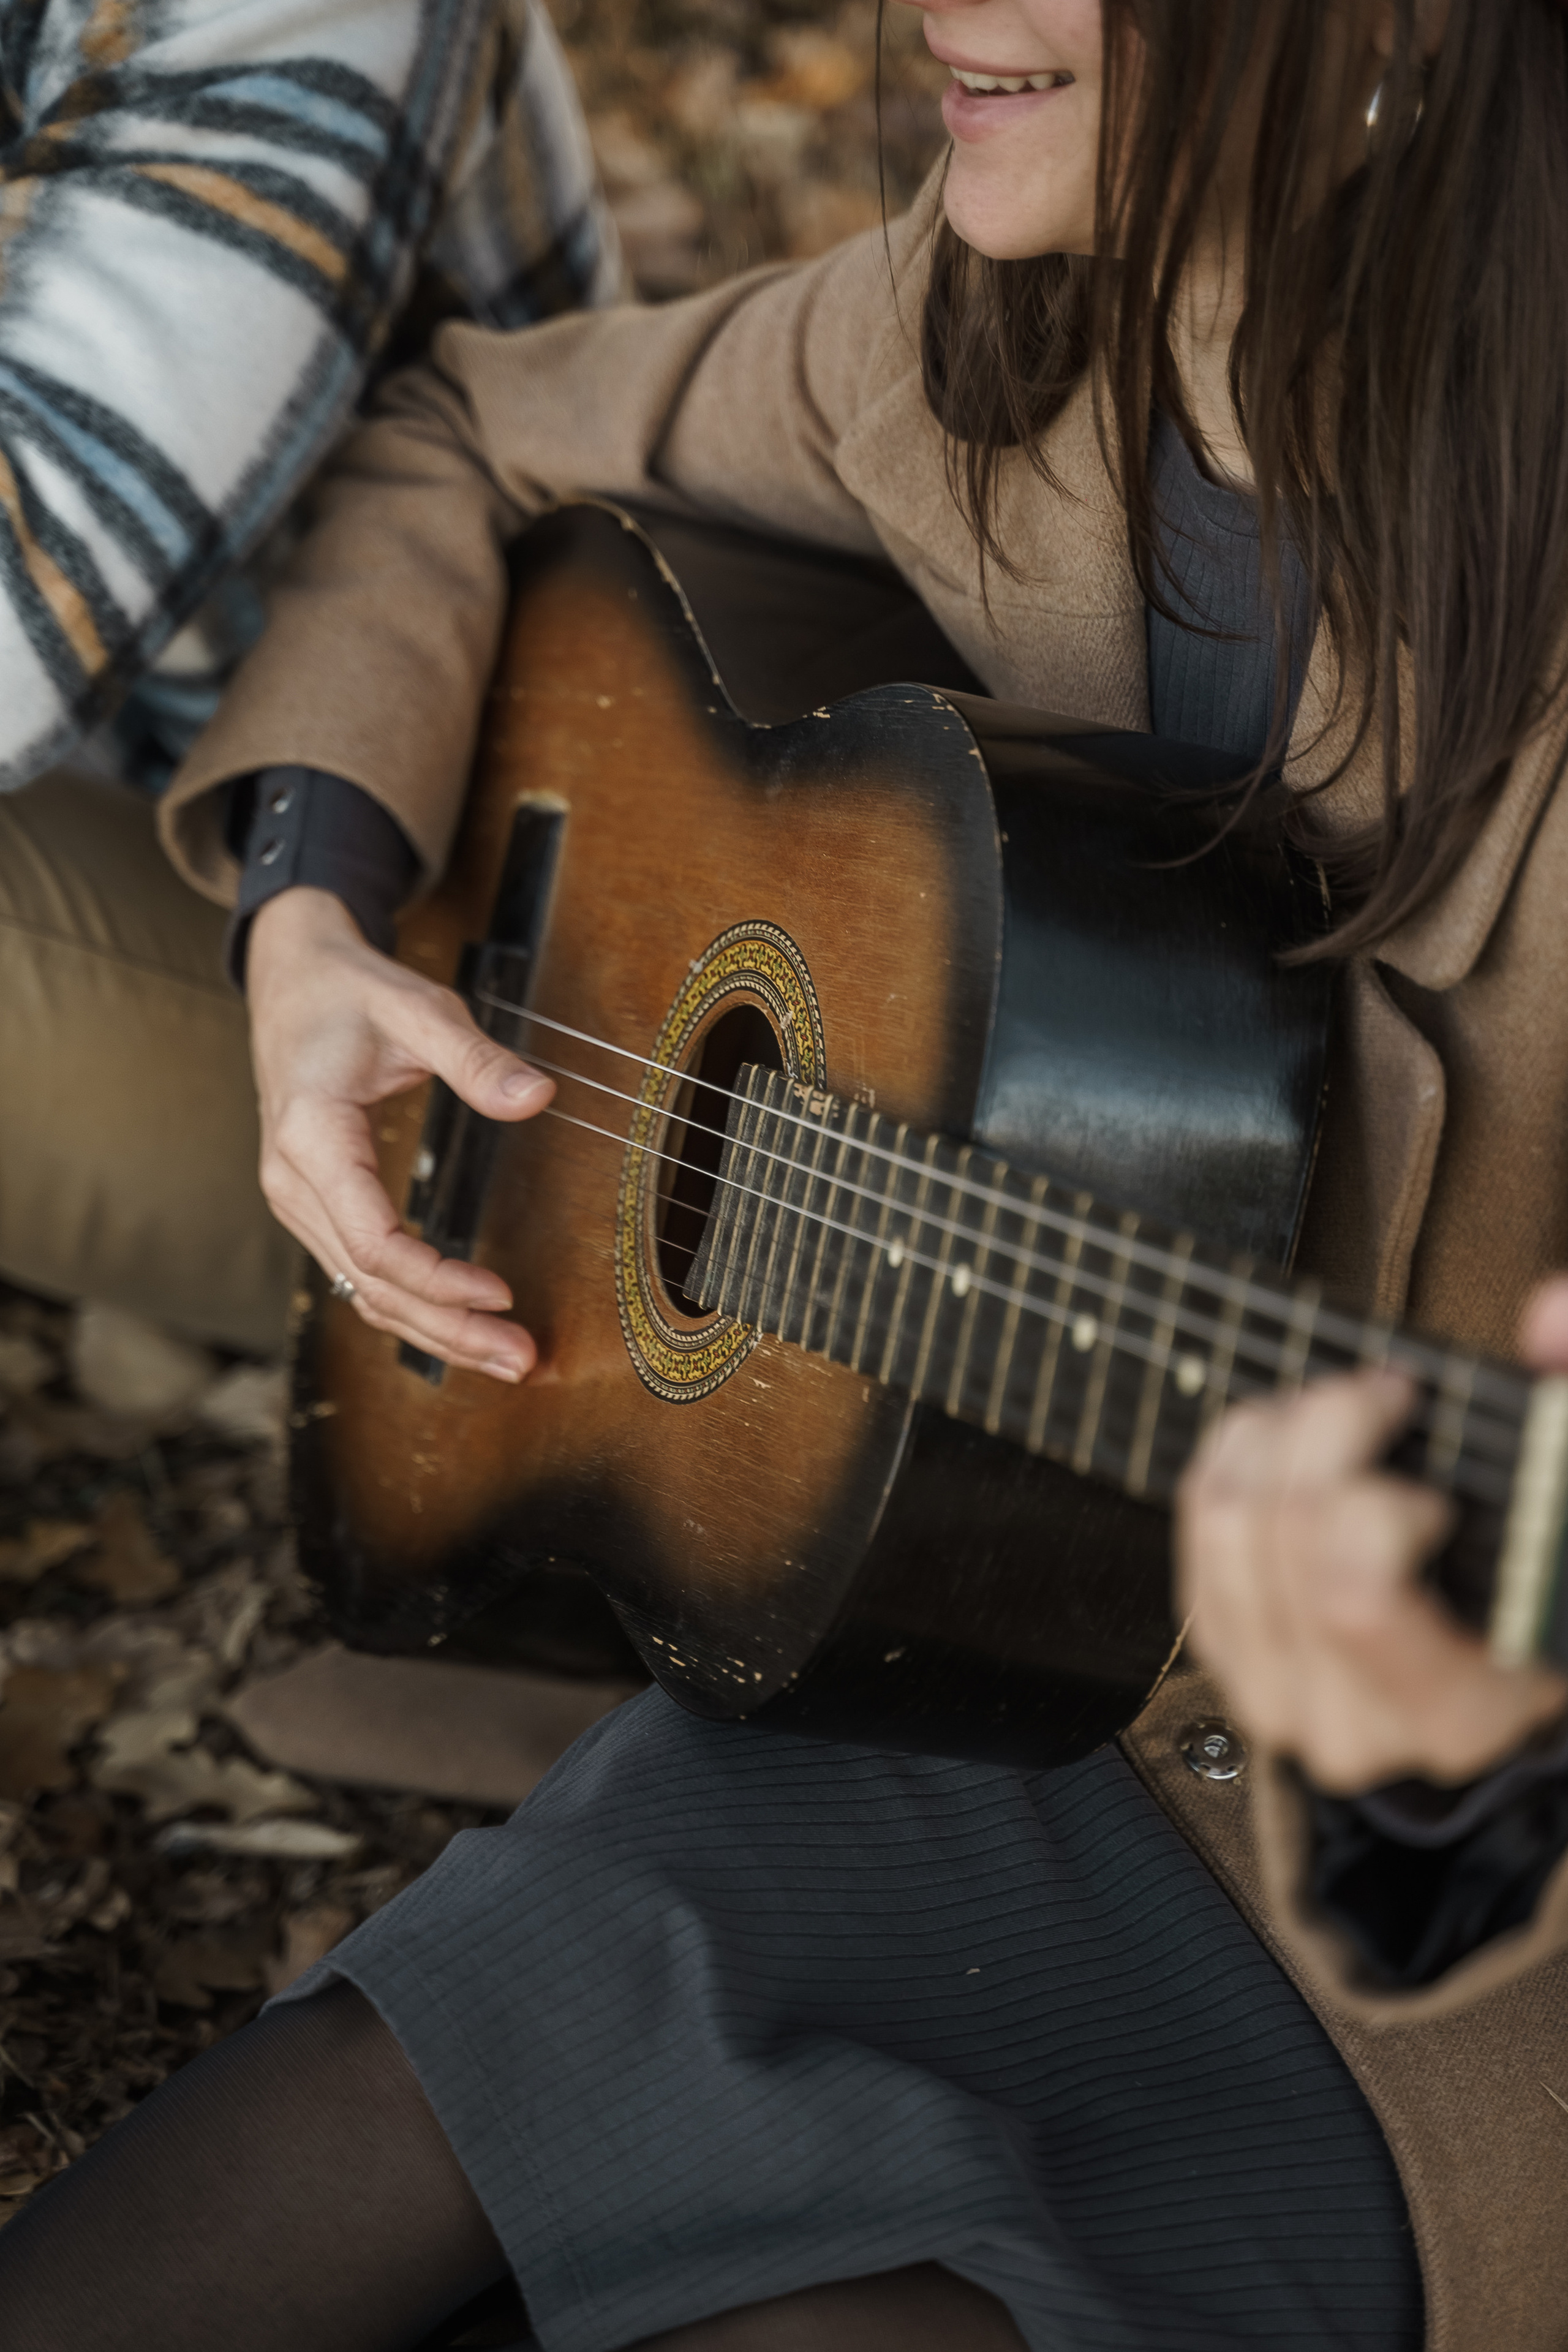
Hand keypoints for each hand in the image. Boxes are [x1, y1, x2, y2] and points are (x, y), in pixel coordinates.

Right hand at [246, 888, 553, 1379]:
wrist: (291, 977)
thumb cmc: (352, 991)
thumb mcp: (418, 1008)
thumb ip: (476, 1058)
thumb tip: (537, 1097)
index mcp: (312, 1135)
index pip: (372, 1240)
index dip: (437, 1279)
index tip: (500, 1293)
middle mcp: (292, 1181)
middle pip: (371, 1285)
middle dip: (449, 1330)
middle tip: (522, 1359)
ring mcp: (297, 1199)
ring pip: (362, 1291)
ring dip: (433, 1332)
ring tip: (504, 1357)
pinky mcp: (313, 1205)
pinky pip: (359, 1273)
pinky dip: (410, 1306)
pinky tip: (459, 1326)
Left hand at [1176, 1278, 1567, 1790]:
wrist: (1490, 1666)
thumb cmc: (1535, 1588)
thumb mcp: (1564, 1508)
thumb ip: (1566, 1419)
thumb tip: (1549, 1315)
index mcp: (1453, 1713)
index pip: (1353, 1599)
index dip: (1379, 1504)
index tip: (1435, 1481)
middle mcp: (1348, 1723)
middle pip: (1283, 1535)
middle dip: (1332, 1427)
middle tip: (1387, 1396)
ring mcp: (1272, 1693)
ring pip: (1225, 1520)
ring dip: (1282, 1432)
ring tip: (1343, 1408)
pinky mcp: (1222, 1646)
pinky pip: (1195, 1521)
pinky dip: (1238, 1451)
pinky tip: (1293, 1433)